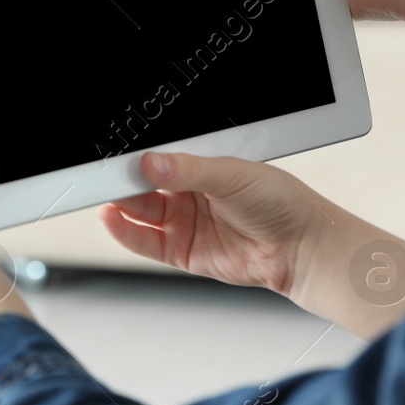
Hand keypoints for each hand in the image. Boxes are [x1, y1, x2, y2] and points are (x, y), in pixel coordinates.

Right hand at [99, 151, 404, 337]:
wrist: (302, 248)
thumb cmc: (282, 203)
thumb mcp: (233, 175)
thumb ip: (189, 170)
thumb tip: (152, 163)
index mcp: (204, 165)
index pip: (161, 157)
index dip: (137, 156)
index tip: (115, 152)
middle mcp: (192, 192)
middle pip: (145, 185)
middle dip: (123, 179)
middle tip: (101, 173)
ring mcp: (186, 222)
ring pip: (141, 212)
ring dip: (121, 205)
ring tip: (103, 196)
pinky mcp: (184, 252)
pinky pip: (147, 242)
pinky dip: (126, 232)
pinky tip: (112, 218)